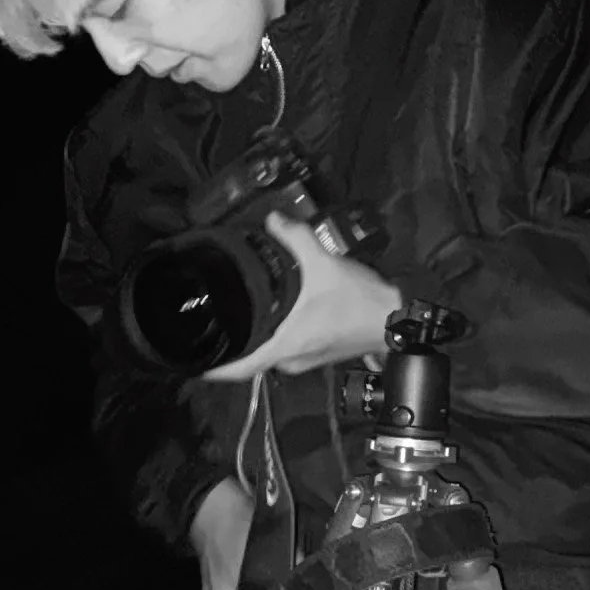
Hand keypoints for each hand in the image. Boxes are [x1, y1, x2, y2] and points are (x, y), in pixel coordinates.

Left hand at [199, 213, 400, 386]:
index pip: (238, 369)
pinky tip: (277, 312)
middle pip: (252, 355)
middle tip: (219, 314)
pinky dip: (278, 333)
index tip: (192, 363)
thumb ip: (296, 238)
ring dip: (259, 334)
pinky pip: (287, 346)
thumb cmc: (359, 302)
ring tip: (243, 309)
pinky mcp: (318, 354)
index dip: (213, 369)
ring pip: (270, 350)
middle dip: (236, 338)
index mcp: (285, 346)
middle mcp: (291, 360)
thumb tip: (273, 220)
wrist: (397, 319)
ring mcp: (305, 361)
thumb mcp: (324, 264)